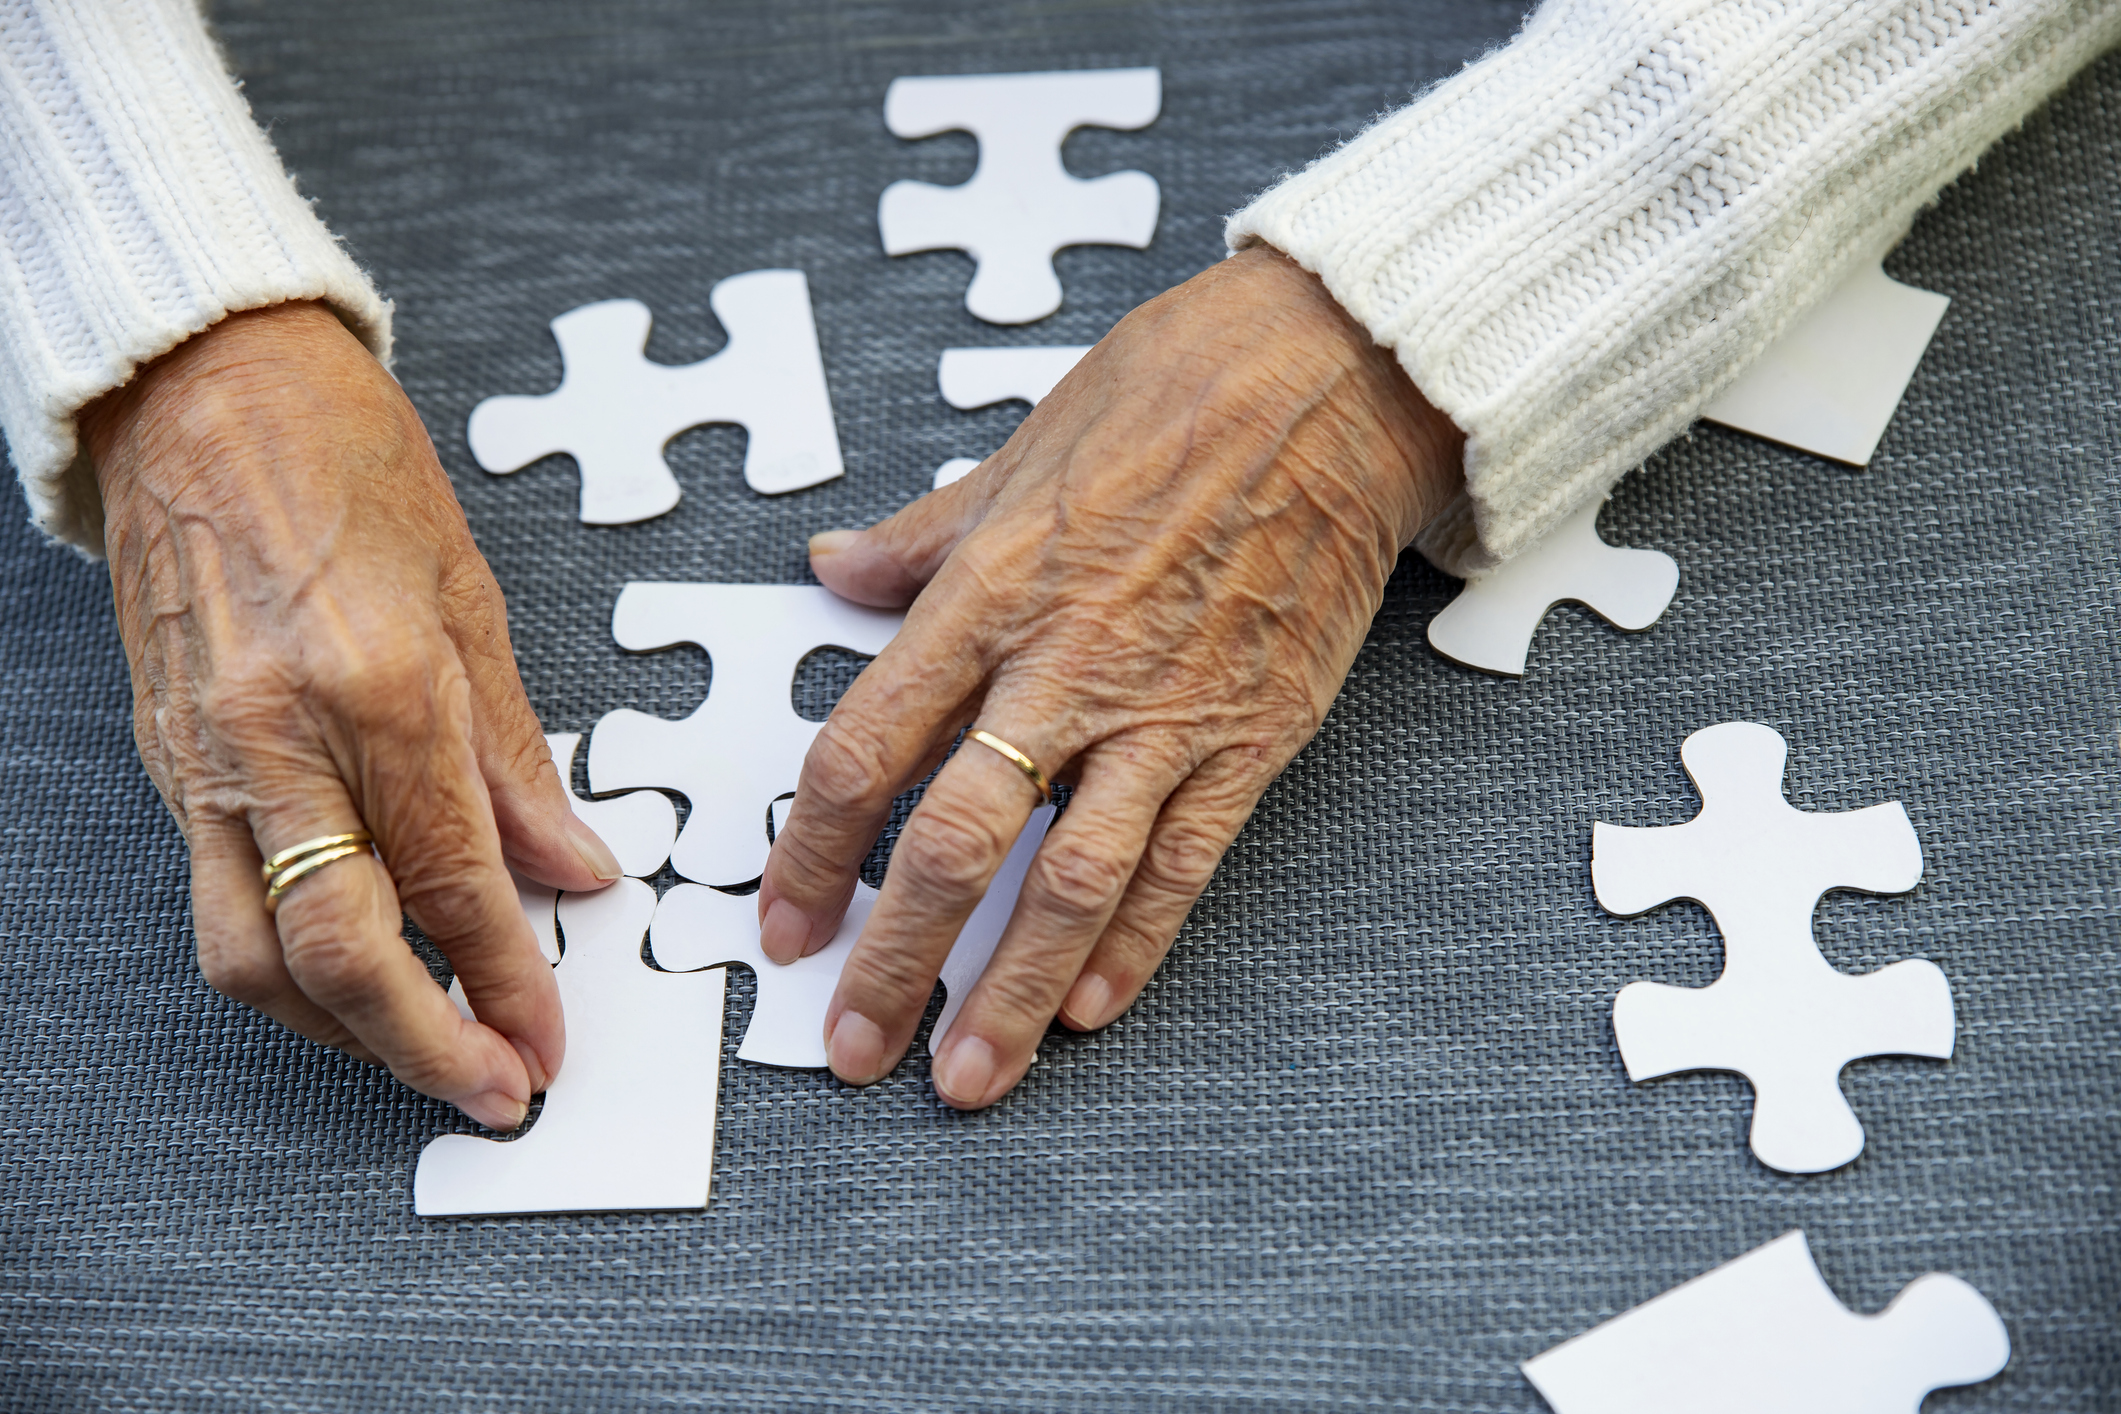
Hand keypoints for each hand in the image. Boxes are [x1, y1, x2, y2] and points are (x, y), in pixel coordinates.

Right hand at [82, 301, 624, 1130]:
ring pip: (253, 958)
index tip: (547, 1040)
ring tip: (423, 1048)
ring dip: (343, 1031)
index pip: (452, 884)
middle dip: (421, 1049)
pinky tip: (353, 972)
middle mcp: (278, 741)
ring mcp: (204, 761)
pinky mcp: (166, 765)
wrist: (203, 391)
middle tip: (492, 1092)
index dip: (506, 982)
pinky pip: (219, 904)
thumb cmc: (347, 465)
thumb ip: (517, 758)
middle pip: (337, 956)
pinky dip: (288, 967)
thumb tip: (576, 869)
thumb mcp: (471, 599)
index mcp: (378, 689)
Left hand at [758, 248, 1463, 1107]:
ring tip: (966, 1076)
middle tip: (850, 1047)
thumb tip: (834, 568)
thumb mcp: (1019, 450)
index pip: (866, 750)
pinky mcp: (1252, 735)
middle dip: (895, 962)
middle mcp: (1066, 667)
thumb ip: (923, 538)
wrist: (1336, 379)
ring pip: (1071, 880)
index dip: (812, 852)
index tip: (785, 922)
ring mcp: (1165, 711)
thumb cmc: (1173, 392)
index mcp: (991, 594)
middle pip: (955, 843)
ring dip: (1010, 991)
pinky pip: (1183, 862)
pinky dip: (1136, 945)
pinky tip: (1090, 1008)